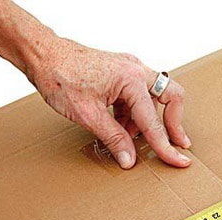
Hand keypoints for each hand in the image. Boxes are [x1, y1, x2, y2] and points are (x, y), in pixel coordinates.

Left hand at [28, 38, 190, 168]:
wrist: (42, 55)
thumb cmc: (60, 76)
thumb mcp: (88, 115)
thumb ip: (113, 138)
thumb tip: (128, 159)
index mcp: (131, 79)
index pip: (153, 121)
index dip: (166, 146)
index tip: (179, 161)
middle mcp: (135, 70)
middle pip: (171, 97)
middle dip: (173, 124)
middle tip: (175, 144)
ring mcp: (129, 70)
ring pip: (155, 98)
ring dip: (147, 121)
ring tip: (132, 140)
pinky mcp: (120, 74)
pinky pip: (138, 97)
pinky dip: (134, 115)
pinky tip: (121, 129)